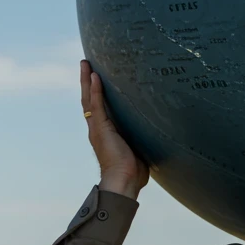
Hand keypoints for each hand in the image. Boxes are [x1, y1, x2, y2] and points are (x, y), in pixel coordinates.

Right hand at [80, 59, 148, 198]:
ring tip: (85, 63)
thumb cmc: (134, 171)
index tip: (97, 76)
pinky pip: (96, 106)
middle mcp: (98, 128)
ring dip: (86, 80)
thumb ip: (143, 136)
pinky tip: (94, 76)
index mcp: (105, 131)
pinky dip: (95, 90)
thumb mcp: (140, 146)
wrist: (124, 182)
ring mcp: (97, 128)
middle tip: (86, 63)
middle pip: (89, 99)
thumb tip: (159, 130)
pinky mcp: (100, 129)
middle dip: (87, 80)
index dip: (96, 91)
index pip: (98, 107)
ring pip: (88, 99)